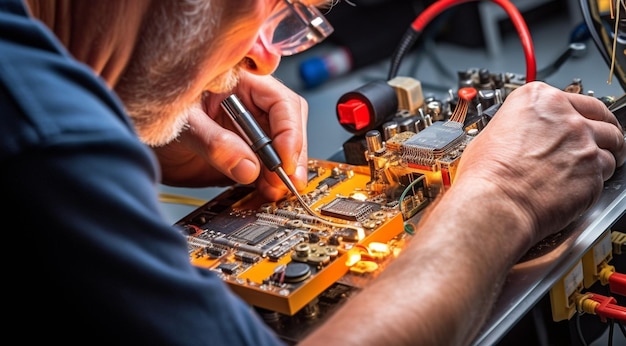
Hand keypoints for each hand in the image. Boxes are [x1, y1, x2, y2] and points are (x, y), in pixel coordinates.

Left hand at [152, 73, 308, 200]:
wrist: (131, 141)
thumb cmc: (148, 113)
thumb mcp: (180, 124)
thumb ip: (214, 143)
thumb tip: (248, 166)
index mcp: (239, 82)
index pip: (280, 102)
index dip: (289, 131)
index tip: (284, 160)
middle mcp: (248, 106)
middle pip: (288, 126)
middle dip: (291, 155)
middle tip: (286, 180)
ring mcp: (247, 132)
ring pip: (280, 149)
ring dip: (282, 172)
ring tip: (274, 191)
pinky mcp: (241, 155)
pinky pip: (264, 168)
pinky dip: (269, 182)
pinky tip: (266, 193)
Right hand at [455, 81, 624, 244]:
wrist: (495, 202)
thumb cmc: (486, 174)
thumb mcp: (492, 132)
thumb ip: (517, 127)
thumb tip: (519, 135)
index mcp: (538, 99)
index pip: (576, 99)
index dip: (579, 113)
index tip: (579, 120)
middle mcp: (565, 116)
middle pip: (602, 118)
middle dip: (604, 129)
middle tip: (600, 139)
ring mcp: (583, 143)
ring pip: (613, 144)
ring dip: (607, 153)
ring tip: (597, 164)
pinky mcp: (594, 170)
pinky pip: (606, 172)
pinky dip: (598, 178)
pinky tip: (584, 185)